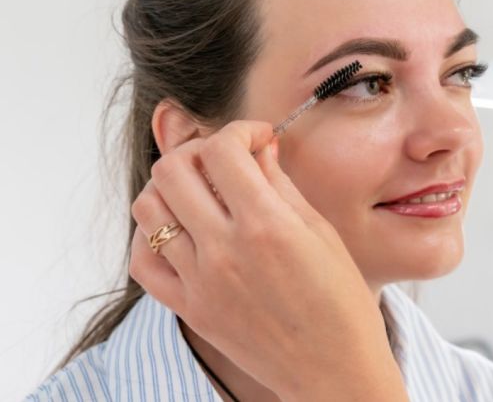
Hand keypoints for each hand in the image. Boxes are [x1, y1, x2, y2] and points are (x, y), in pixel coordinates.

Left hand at [128, 120, 407, 400]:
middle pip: (172, 169)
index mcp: (268, 226)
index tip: (256, 139)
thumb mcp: (322, 233)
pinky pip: (143, 260)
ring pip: (149, 209)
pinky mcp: (189, 308)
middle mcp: (225, 250)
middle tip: (225, 160)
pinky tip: (180, 230)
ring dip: (171, 188)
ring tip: (201, 193)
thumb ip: (282, 185)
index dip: (240, 131)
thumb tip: (259, 148)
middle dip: (199, 150)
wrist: (334, 370)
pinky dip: (152, 235)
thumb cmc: (341, 304)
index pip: (223, 149)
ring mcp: (200, 282)